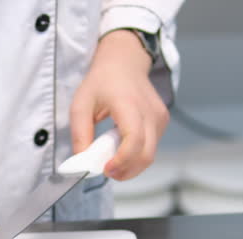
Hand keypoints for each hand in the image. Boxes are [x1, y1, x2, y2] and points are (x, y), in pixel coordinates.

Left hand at [70, 30, 169, 180]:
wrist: (124, 62)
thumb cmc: (101, 82)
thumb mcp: (80, 104)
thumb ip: (80, 133)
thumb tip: (83, 161)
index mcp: (128, 104)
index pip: (134, 140)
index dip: (122, 161)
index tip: (106, 169)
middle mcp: (149, 112)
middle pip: (146, 154)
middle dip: (127, 171)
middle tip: (107, 171)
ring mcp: (160, 117)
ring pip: (150, 154)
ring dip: (131, 165)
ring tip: (112, 157)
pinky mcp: (162, 122)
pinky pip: (152, 147)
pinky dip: (137, 155)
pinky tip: (122, 147)